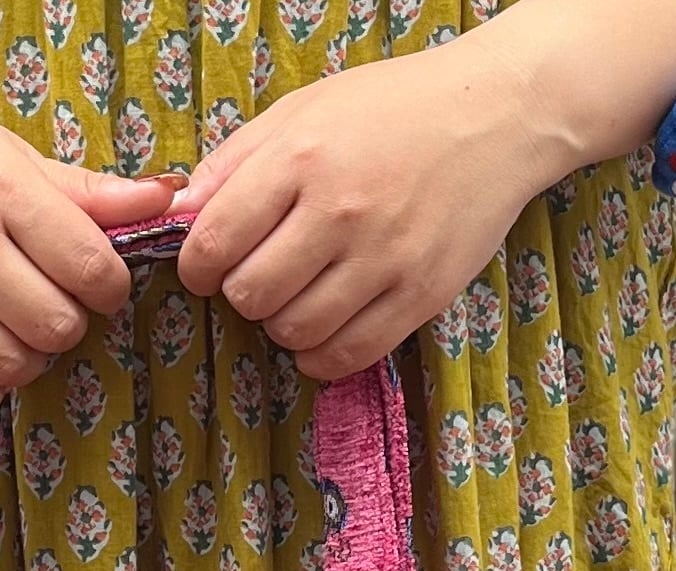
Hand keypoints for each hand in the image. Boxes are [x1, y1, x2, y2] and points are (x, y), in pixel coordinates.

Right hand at [0, 88, 177, 409]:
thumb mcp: (12, 158)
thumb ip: (88, 193)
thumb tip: (167, 199)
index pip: (88, 266)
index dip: (108, 289)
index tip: (95, 283)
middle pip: (54, 326)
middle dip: (67, 324)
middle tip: (49, 302)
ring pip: (9, 365)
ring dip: (27, 358)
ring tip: (14, 326)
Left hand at [174, 45, 552, 379]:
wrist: (495, 115)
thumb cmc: (392, 109)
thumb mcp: (305, 111)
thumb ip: (236, 161)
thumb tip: (180, 213)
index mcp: (303, 157)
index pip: (214, 241)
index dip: (197, 266)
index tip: (207, 266)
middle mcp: (341, 210)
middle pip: (250, 295)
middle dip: (241, 293)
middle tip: (259, 275)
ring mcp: (384, 258)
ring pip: (294, 332)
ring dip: (281, 324)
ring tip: (297, 295)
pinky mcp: (420, 295)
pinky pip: (347, 354)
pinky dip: (319, 355)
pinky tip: (321, 330)